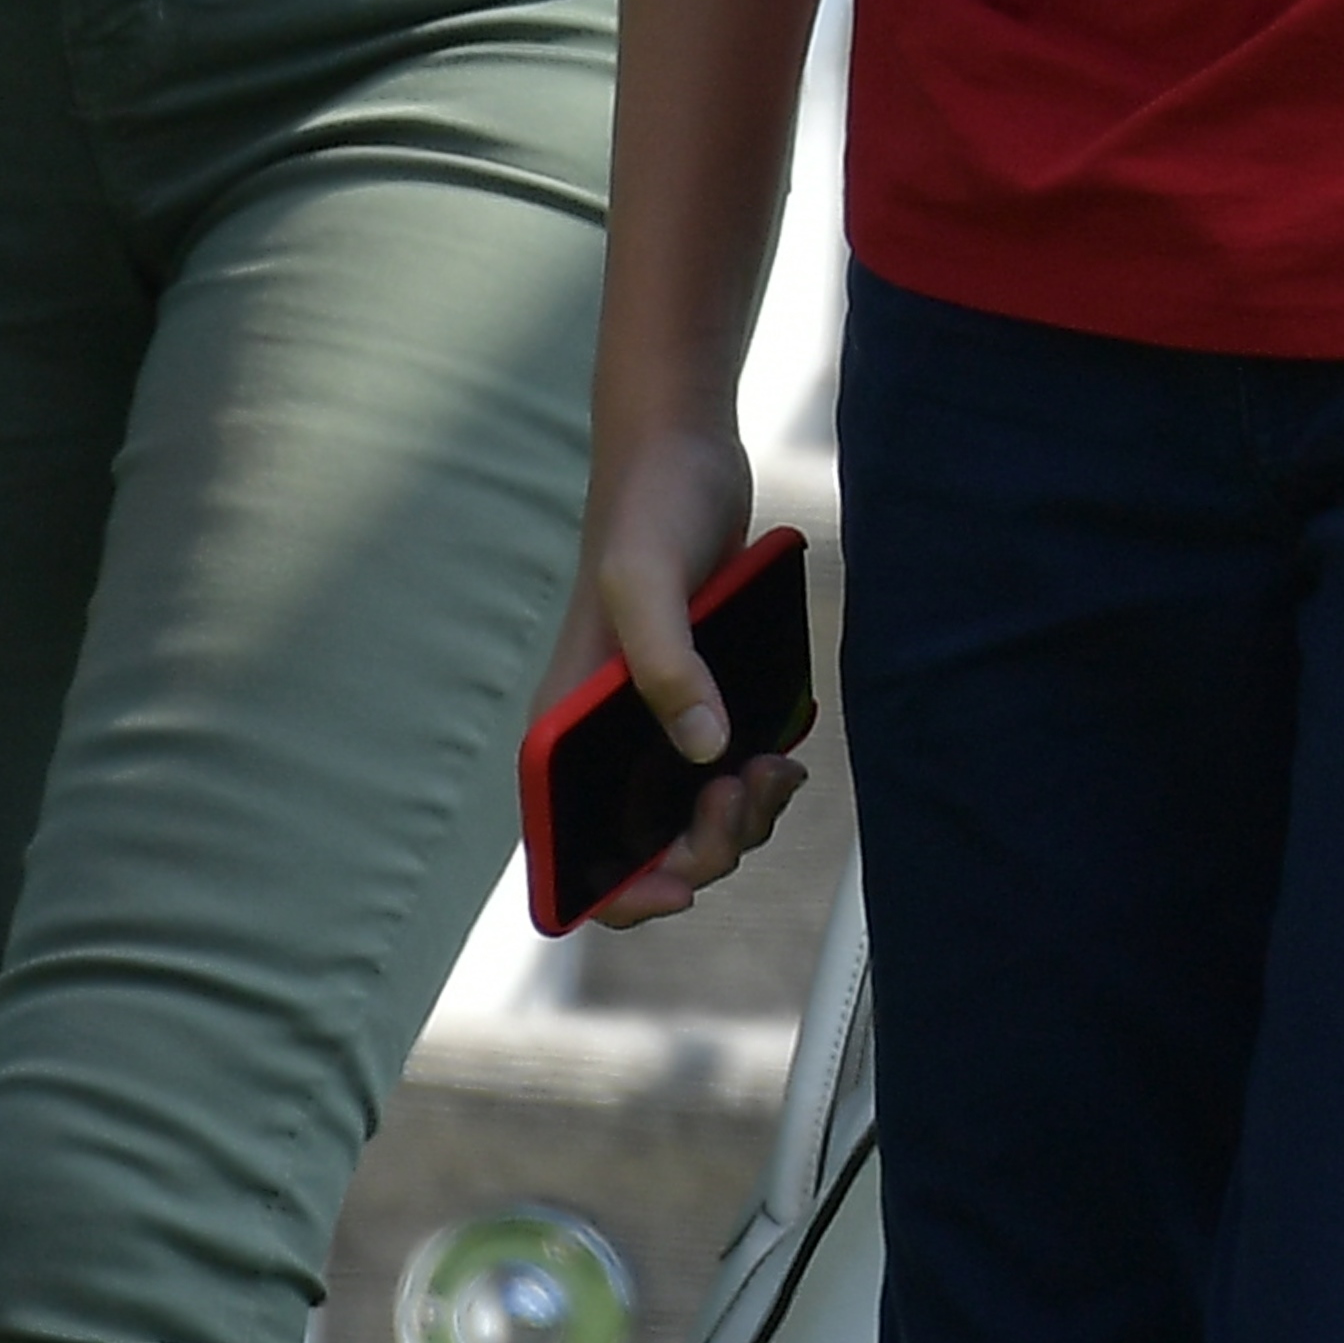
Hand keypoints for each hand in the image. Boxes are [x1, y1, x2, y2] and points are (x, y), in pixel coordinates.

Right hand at [543, 416, 804, 928]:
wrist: (682, 450)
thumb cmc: (646, 508)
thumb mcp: (645, 580)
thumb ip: (668, 665)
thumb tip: (705, 753)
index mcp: (561, 725)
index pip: (565, 850)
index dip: (618, 892)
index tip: (683, 885)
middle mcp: (598, 736)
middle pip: (644, 850)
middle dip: (706, 846)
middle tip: (745, 791)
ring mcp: (649, 721)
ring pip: (692, 823)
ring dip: (741, 820)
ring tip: (774, 769)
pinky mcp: (694, 701)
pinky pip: (723, 779)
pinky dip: (757, 787)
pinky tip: (783, 755)